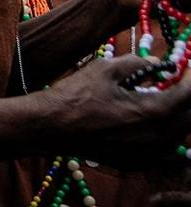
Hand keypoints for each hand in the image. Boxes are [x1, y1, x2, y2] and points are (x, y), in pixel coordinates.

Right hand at [47, 54, 190, 167]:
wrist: (51, 127)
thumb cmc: (75, 95)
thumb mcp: (104, 69)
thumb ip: (136, 64)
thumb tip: (156, 63)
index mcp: (153, 111)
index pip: (189, 95)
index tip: (187, 68)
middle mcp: (157, 137)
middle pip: (189, 118)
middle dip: (186, 99)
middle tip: (177, 84)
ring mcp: (148, 154)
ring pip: (179, 137)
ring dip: (177, 118)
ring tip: (163, 102)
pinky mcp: (137, 163)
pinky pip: (164, 151)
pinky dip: (165, 136)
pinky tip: (151, 124)